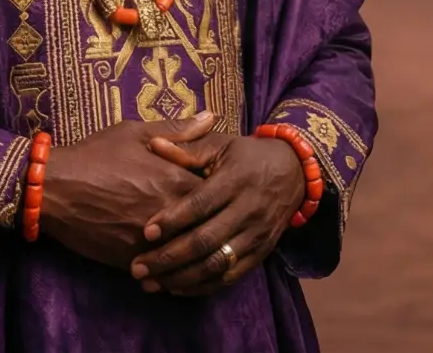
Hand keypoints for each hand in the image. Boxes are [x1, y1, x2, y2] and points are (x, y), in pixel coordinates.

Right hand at [39, 114, 214, 268]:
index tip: (222, 194)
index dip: (222, 195)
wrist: (53, 188)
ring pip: (186, 255)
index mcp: (175, 179)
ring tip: (194, 252)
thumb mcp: (135, 133)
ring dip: (193, 254)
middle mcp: (169, 212)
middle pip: (207, 227)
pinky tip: (170, 268)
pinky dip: (169, 272)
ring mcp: (151, 240)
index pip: (218, 193)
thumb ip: (177, 130)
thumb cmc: (94, 155)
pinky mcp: (131, 259)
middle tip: (214, 226)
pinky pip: (161, 272)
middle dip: (213, 228)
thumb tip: (212, 117)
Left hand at [128, 134, 305, 295]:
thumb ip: (187, 148)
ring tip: (151, 283)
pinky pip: (230, 277)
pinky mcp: (261, 253)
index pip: (201, 204)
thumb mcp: (221, 144)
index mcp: (235, 180)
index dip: (173, 220)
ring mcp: (256, 235)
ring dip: (181, 278)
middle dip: (169, 258)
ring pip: (217, 264)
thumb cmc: (248, 156)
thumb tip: (154, 145)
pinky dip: (202, 286)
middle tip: (137, 267)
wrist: (295, 172)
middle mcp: (248, 210)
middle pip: (206, 241)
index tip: (145, 233)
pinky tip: (176, 288)